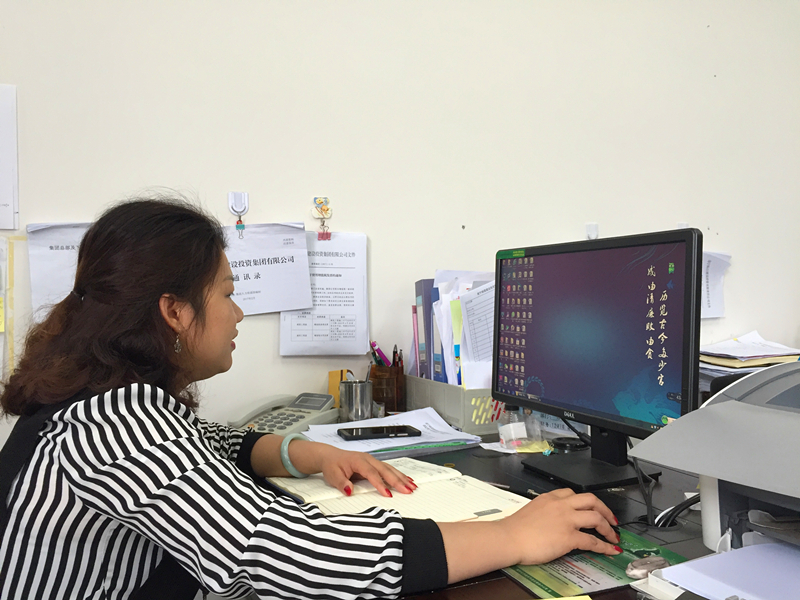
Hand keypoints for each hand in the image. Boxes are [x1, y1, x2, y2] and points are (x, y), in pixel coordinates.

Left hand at [314, 446, 416, 497]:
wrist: (330, 456)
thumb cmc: (332, 465)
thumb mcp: (332, 475)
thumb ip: (341, 483)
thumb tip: (349, 490)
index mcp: (359, 461)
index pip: (372, 473)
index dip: (380, 484)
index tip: (388, 494)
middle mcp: (368, 459)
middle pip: (385, 470)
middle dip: (398, 481)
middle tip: (408, 490)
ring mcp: (372, 461)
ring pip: (389, 469)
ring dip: (401, 478)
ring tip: (412, 486)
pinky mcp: (374, 464)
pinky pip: (388, 469)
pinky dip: (398, 475)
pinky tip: (407, 479)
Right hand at [501, 488, 620, 563]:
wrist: (509, 538)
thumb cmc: (514, 529)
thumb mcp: (531, 511)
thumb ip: (544, 512)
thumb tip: (551, 522)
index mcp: (549, 498)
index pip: (572, 493)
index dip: (585, 501)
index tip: (590, 507)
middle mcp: (560, 505)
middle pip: (590, 499)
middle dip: (605, 509)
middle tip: (611, 519)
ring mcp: (567, 520)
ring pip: (596, 516)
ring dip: (608, 527)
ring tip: (613, 535)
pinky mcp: (569, 536)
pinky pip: (593, 540)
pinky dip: (604, 545)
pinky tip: (609, 550)